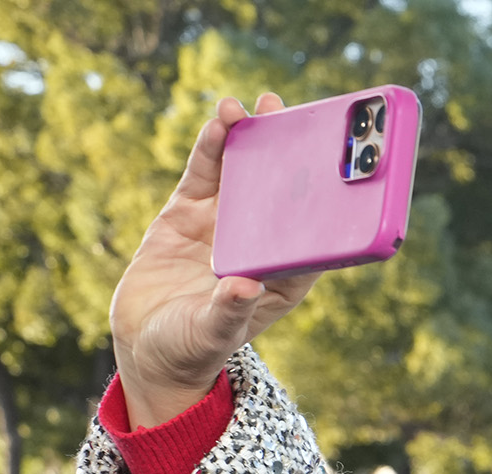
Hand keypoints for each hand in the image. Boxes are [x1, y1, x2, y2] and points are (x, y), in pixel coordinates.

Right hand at [110, 94, 321, 426]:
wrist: (148, 346)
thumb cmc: (191, 348)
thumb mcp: (209, 334)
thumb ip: (228, 311)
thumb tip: (244, 287)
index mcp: (282, 279)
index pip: (316, 237)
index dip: (331, 205)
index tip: (343, 171)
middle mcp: (259, 246)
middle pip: (284, 195)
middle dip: (293, 156)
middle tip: (302, 116)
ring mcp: (224, 226)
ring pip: (244, 175)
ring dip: (252, 140)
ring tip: (256, 107)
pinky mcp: (189, 214)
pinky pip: (205, 174)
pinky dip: (213, 148)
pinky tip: (222, 122)